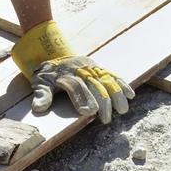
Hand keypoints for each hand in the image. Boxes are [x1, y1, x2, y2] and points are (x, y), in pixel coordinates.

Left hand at [11, 20, 134, 122]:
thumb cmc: (47, 73)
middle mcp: (79, 70)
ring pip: (106, 80)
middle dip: (102, 102)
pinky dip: (122, 84)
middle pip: (93, 85)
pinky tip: (130, 95)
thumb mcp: (39, 82)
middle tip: (106, 119)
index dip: (81, 98)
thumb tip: (39, 108)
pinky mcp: (98, 67)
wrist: (53, 52)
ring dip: (116, 95)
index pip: (74, 86)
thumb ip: (41, 94)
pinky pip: (112, 74)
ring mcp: (90, 67)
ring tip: (122, 110)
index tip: (87, 112)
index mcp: (64, 74)